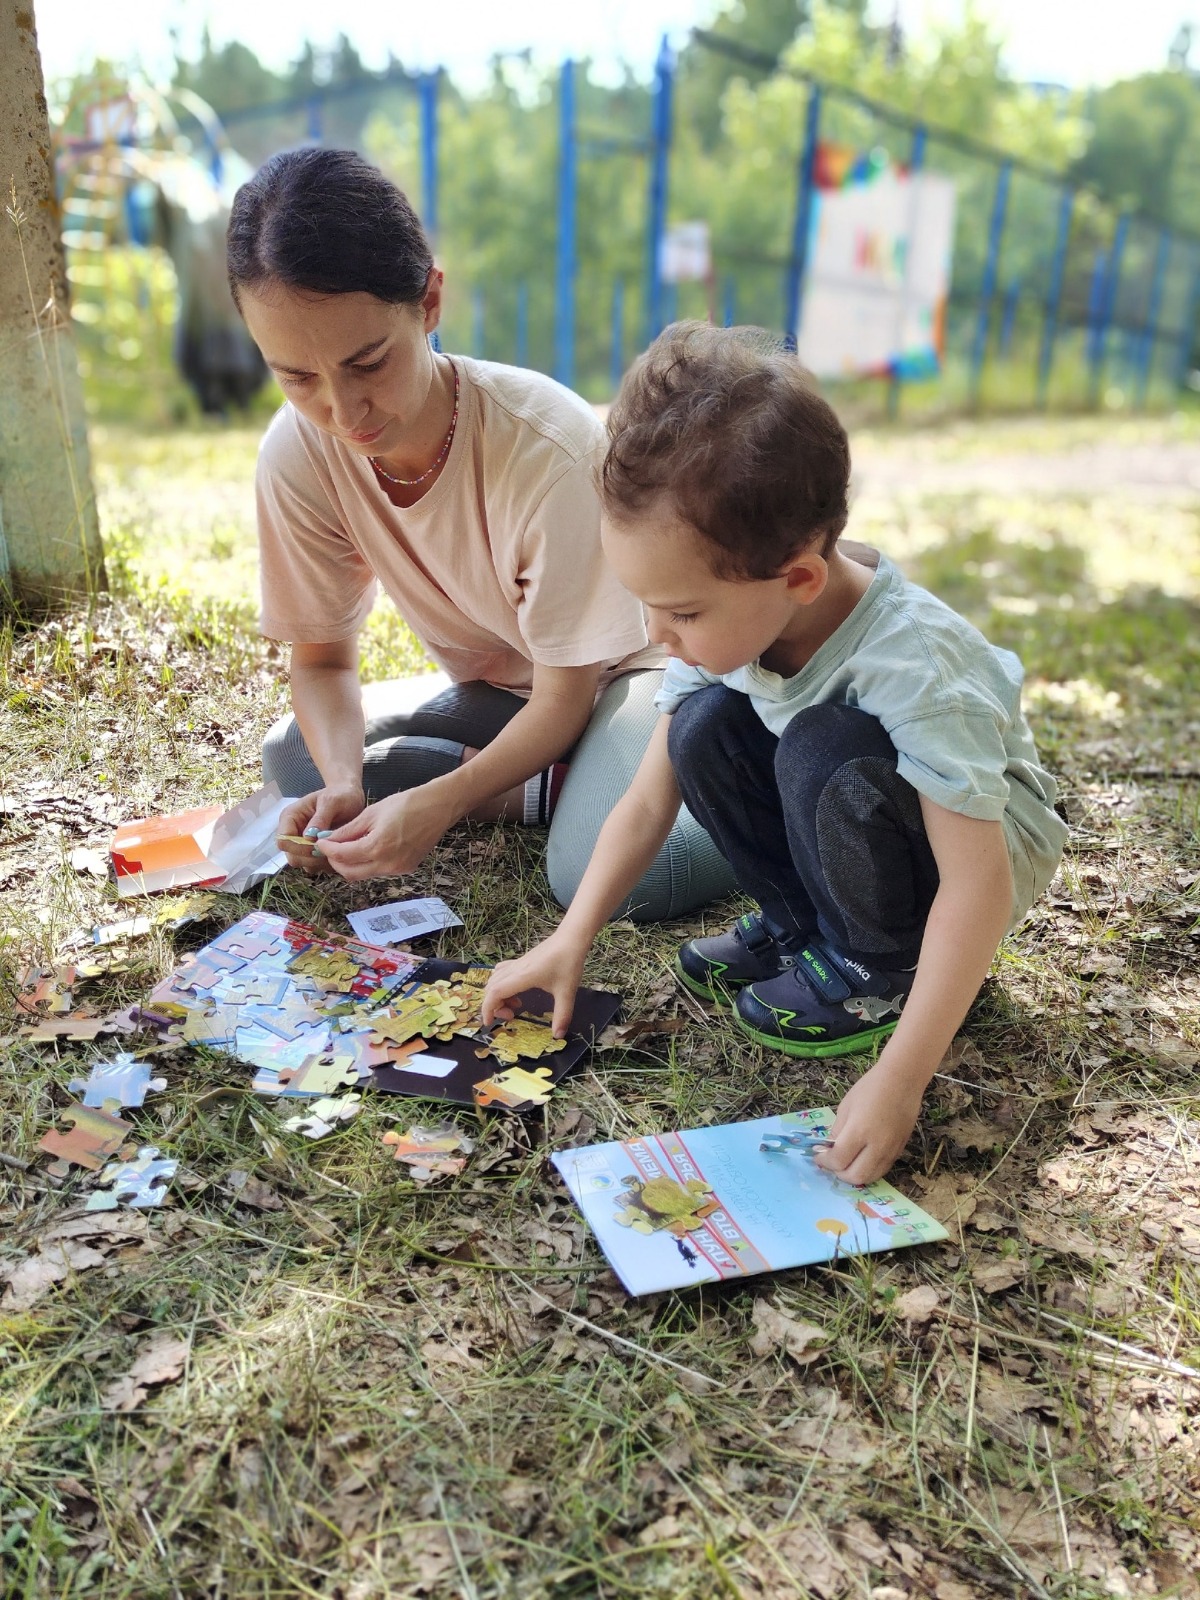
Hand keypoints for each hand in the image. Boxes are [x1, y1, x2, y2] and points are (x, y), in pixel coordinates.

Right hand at [278, 784, 364, 875]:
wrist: (350, 797)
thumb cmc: (340, 795)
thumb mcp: (332, 802)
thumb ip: (320, 818)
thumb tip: (308, 837)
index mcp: (290, 817)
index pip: (283, 841)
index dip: (299, 848)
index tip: (320, 845)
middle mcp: (292, 832)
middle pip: (292, 857)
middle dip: (311, 858)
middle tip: (332, 850)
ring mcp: (302, 844)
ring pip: (304, 864)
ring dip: (320, 862)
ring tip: (337, 850)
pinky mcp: (312, 852)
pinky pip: (315, 866)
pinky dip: (326, 864)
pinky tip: (339, 853)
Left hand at [316, 785, 452, 880]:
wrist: (438, 807)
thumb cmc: (407, 804)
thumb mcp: (372, 813)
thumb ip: (349, 830)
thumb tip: (330, 839)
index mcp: (378, 847)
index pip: (342, 856)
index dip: (327, 849)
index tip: (320, 842)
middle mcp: (388, 864)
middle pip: (350, 873)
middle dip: (336, 862)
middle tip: (330, 847)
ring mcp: (399, 869)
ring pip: (365, 874)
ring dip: (352, 863)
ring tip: (347, 846)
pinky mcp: (407, 869)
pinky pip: (380, 870)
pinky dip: (369, 862)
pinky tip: (368, 848)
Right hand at [481, 933, 587, 1036]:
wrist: (571, 938)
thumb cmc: (568, 963)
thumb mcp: (567, 992)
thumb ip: (562, 1015)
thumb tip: (558, 1036)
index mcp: (522, 977)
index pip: (495, 992)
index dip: (488, 1009)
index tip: (490, 1023)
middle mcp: (515, 969)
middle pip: (491, 987)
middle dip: (494, 1005)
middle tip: (512, 1016)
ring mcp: (517, 964)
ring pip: (494, 979)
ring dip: (497, 995)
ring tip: (516, 1005)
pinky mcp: (521, 961)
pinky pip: (502, 972)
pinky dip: (501, 984)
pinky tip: (517, 990)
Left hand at [813, 1060, 924, 1185]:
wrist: (902, 1080)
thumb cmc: (870, 1088)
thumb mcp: (846, 1106)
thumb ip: (837, 1131)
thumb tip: (830, 1149)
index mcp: (859, 1131)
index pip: (838, 1160)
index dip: (824, 1161)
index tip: (818, 1155)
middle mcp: (877, 1146)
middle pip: (855, 1176)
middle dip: (838, 1173)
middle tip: (831, 1162)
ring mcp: (891, 1151)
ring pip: (870, 1178)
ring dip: (854, 1175)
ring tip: (846, 1163)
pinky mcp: (900, 1151)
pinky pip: (882, 1170)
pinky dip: (869, 1170)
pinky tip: (862, 1160)